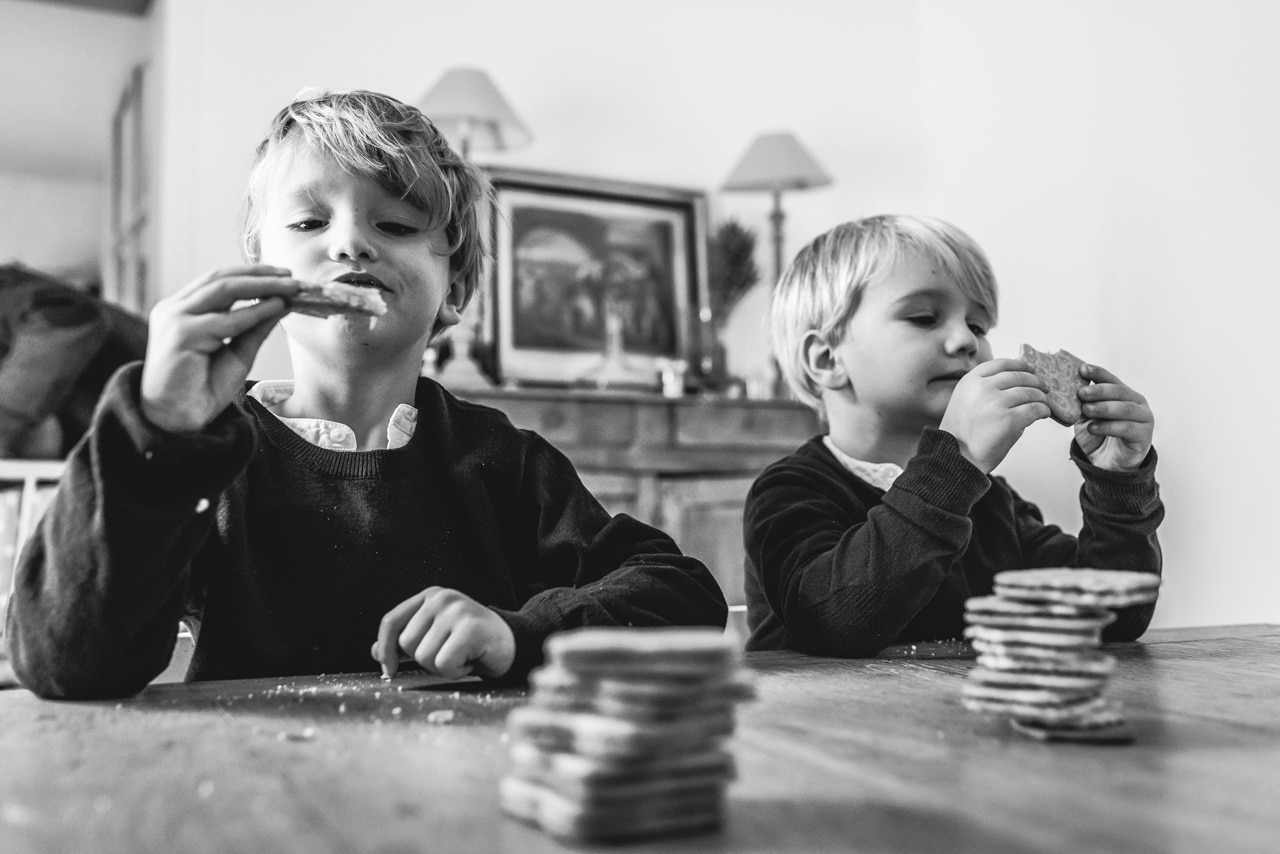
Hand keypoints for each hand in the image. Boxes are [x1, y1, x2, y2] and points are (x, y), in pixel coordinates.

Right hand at [140, 266, 299, 432]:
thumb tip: (282, 301)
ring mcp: (174, 320)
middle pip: (221, 278)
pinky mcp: (180, 335)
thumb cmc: (204, 388)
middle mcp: (174, 309)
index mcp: (182, 309)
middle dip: (260, 274)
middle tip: (292, 276)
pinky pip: (226, 320)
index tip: (284, 275)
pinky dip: (255, 312)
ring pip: (224, 290)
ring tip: (291, 287)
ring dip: (262, 286)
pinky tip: (277, 307)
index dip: (252, 274)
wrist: (178, 420)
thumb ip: (255, 326)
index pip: (219, 279)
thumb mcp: (238, 351)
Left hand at [372, 587, 516, 679]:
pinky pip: (443, 664)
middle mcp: (442, 598)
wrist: (513, 644)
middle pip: (406, 644)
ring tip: (463, 655)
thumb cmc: (471, 642)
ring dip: (443, 666)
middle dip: (425, 659)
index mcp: (430, 596)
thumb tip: (376, 652)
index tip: (389, 668)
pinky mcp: (470, 628)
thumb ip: (407, 641)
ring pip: (424, 657)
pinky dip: (457, 670)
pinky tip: (472, 659)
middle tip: (450, 652)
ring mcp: (457, 611)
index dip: (385, 648)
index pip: (391, 621)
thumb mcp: (435, 637)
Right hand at [939, 358, 1050, 473]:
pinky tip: (1043, 413)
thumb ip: (985, 389)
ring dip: (1041, 397)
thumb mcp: (964, 401)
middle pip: (1018, 376)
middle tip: (1043, 388)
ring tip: (1044, 404)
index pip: (1001, 364)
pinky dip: (1043, 410)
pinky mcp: (1009, 420)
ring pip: (1030, 392)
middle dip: (1035, 381)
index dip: (1020, 365)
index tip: (1029, 370)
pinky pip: (1034, 409)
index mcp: (970, 381)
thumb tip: (1017, 384)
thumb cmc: (961, 434)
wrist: (956, 457)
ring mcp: (996, 403)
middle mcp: (983, 388)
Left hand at [1073, 364, 1153, 470]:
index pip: (1111, 379)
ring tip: (1086, 410)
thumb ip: (1082, 403)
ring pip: (1125, 408)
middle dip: (1099, 390)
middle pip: (1119, 391)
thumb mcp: (1086, 417)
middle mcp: (1136, 402)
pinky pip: (1126, 428)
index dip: (1098, 373)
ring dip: (1104, 408)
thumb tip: (1066, 390)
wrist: (1108, 462)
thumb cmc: (1099, 435)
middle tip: (1081, 393)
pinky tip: (1093, 427)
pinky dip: (1108, 426)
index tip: (1083, 369)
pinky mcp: (1144, 435)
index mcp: (1123, 393)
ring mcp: (1143, 418)